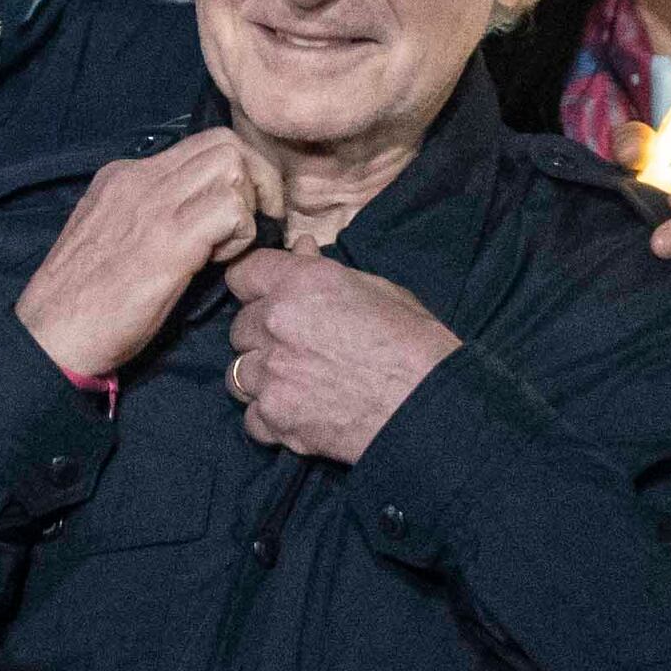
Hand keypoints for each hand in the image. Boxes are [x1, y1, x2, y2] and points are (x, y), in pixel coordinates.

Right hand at [13, 131, 258, 384]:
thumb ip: (144, 214)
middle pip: (224, 143)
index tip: (234, 216)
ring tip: (228, 246)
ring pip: (232, 165)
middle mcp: (138, 178)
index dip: (232, 176)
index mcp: (122, 176)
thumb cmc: (79, 300)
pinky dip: (242, 235)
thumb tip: (193, 214)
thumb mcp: (107, 236)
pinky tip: (219, 263)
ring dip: (248, 206)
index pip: (199, 146)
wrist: (48, 336)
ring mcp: (152, 205)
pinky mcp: (168, 241)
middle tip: (249, 226)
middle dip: (255, 182)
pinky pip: (232, 209)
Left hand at [221, 244, 461, 464]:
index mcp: (299, 284)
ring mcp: (271, 375)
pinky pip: (251, 418)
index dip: (256, 286)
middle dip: (263, 335)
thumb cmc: (415, 344)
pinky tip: (298, 414)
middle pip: (239, 327)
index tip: (268, 296)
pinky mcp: (276, 419)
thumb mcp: (378, 290)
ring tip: (295, 383)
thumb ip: (326, 271)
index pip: (243, 274)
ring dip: (261, 377)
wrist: (432, 408)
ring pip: (237, 374)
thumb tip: (301, 251)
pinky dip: (270, 418)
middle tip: (298, 347)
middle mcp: (274, 324)